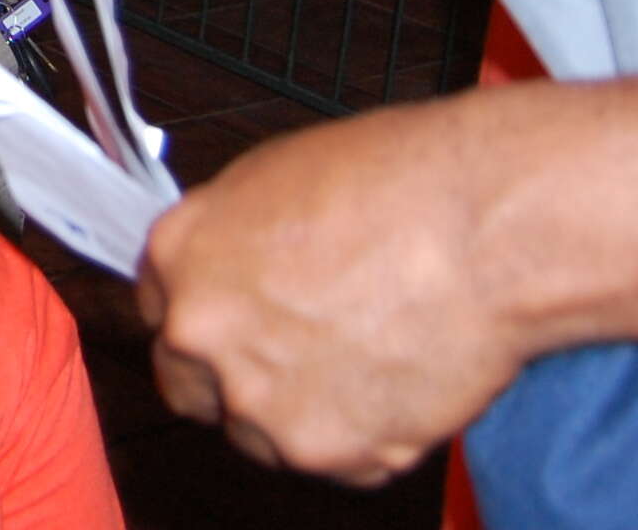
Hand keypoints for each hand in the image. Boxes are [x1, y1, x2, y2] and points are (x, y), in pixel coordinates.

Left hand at [137, 94, 522, 484]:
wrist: (481, 233)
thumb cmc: (398, 186)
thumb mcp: (278, 179)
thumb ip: (232, 240)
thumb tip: (234, 269)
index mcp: (180, 255)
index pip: (156, 310)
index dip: (202, 315)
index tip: (233, 321)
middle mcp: (201, 333)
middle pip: (188, 382)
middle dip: (231, 374)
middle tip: (295, 351)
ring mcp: (259, 401)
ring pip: (259, 432)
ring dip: (297, 409)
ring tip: (366, 355)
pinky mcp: (327, 452)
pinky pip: (336, 457)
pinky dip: (365, 433)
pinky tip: (399, 377)